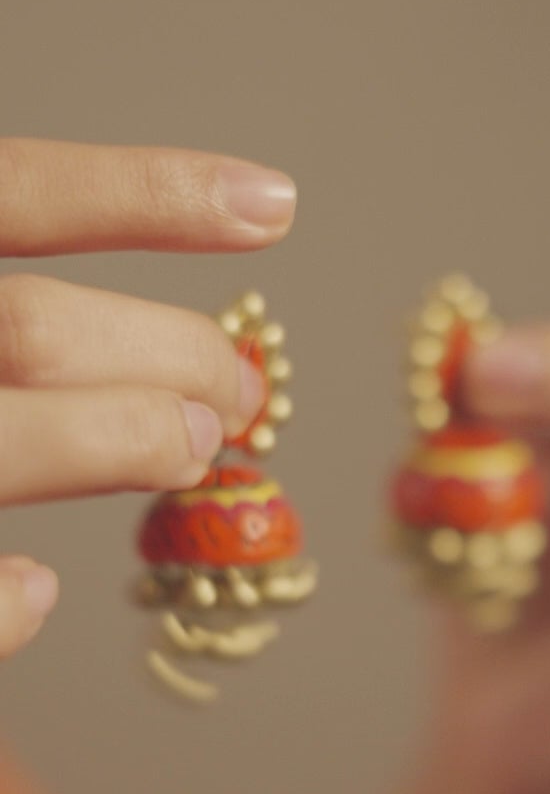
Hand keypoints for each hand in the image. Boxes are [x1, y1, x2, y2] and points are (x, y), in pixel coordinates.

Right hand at [0, 137, 295, 659]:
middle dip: (162, 358)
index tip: (278, 205)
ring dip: (118, 448)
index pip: (10, 192)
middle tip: (240, 394)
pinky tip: (42, 592)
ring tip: (189, 454)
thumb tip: (157, 334)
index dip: (142, 192)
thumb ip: (15, 323)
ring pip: (5, 439)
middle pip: (31, 329)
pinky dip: (4, 601)